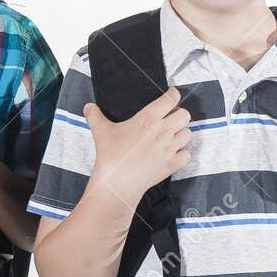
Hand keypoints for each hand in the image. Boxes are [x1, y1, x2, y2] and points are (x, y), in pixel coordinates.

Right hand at [85, 87, 191, 206]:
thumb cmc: (111, 156)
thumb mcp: (100, 131)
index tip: (172, 95)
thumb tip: (88, 107)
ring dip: (181, 133)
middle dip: (179, 114)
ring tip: (172, 135)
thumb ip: (95, 116)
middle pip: (185, 114)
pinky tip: (174, 153)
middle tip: (171, 118)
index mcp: (148, 118)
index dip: (173, 94)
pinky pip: (187, 154)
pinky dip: (183, 153)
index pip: (171, 98)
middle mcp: (163, 131)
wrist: (118, 182)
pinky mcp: (172, 164)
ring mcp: (170, 148)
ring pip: (188, 133)